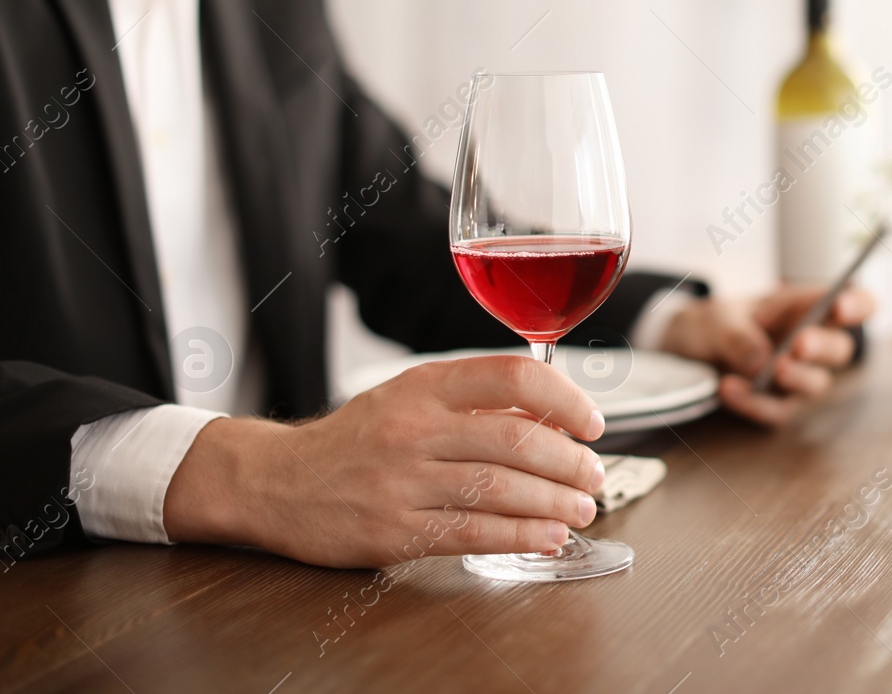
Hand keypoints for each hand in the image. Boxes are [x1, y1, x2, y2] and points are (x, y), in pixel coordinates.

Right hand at [163, 356, 608, 567]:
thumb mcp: (412, 399)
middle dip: (570, 461)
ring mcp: (402, 480)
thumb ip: (476, 403)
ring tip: (582, 509)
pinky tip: (547, 537)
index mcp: (426, 385)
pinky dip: (520, 535)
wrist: (276, 481)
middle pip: (516, 438)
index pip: (512, 376)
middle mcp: (414, 427)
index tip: (592, 422)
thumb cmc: (358, 439)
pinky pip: (471, 532)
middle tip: (594, 475)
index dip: (565, 398)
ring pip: (500, 487)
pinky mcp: (392, 529)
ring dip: (554, 503)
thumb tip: (555, 416)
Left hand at [660, 286, 873, 424]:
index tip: (841, 306)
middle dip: (823, 346)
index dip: (857, 305)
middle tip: (801, 344)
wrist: (689, 349)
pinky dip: (752, 402)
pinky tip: (728, 388)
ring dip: (797, 377)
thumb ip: (737, 333)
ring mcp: (796, 377)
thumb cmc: (717, 323)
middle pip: (840, 349)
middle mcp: (810, 344)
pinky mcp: (776, 405)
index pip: (854, 304)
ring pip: (815, 384)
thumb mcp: (717, 317)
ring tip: (773, 369)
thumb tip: (760, 361)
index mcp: (806, 307)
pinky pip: (774, 410)